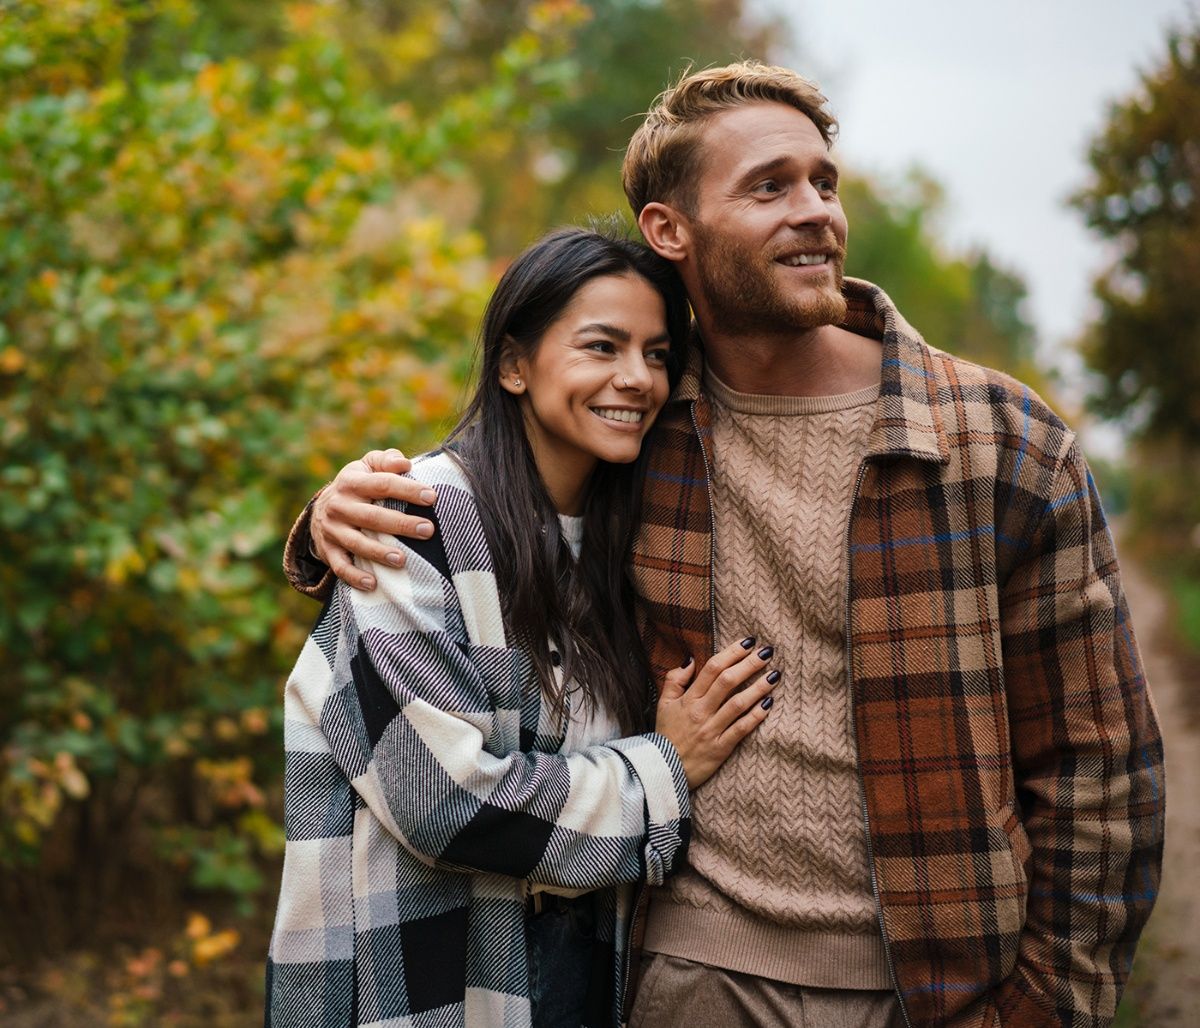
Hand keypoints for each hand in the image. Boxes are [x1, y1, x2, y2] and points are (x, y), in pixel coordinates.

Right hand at [312, 448, 438, 590]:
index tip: (432, 497)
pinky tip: (373, 584)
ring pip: (357, 543)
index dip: (408, 490)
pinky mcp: (328, 550)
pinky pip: (340, 567)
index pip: (383, 484)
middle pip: (372, 516)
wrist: (321, 509)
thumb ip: (386, 460)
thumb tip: (405, 464)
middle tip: (428, 530)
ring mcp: (332, 529)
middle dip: (401, 524)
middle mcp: (340, 505)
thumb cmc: (358, 485)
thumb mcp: (367, 466)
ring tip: (402, 559)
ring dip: (379, 553)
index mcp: (352, 481)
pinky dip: (355, 576)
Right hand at [654, 637, 779, 789]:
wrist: (662, 771)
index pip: (712, 669)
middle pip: (727, 681)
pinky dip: (756, 716)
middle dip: (749, 664)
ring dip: (758, 687)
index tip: (748, 642)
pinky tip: (769, 703)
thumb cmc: (665, 735)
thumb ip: (674, 680)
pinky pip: (741, 729)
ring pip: (738, 704)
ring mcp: (711, 730)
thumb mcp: (663, 704)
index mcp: (688, 699)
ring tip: (774, 674)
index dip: (732, 653)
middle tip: (767, 652)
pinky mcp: (720, 749)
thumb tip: (690, 660)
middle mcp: (700, 712)